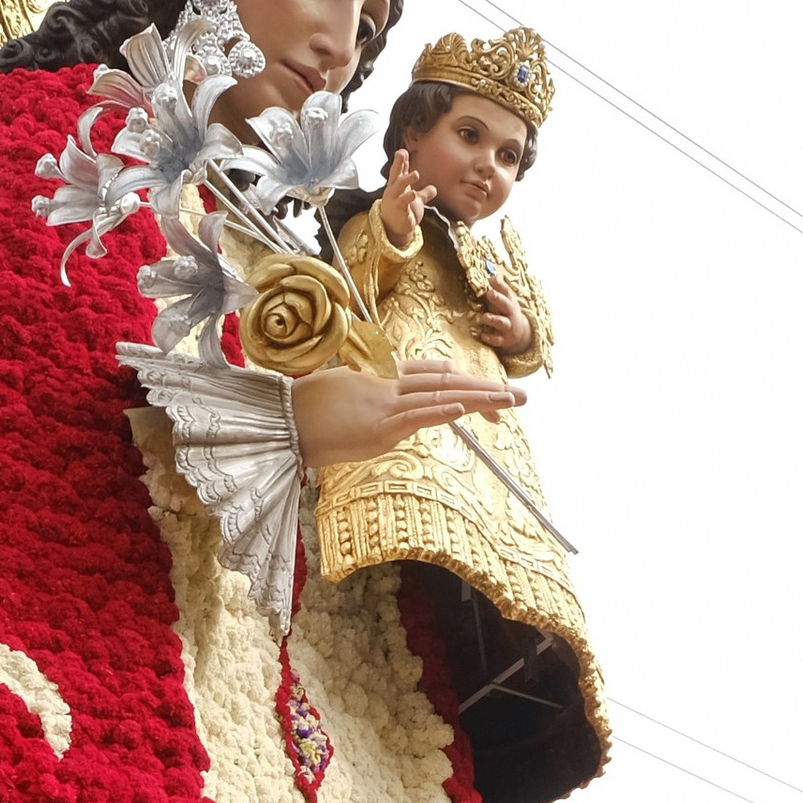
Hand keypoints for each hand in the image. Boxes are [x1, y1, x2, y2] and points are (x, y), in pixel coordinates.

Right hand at [292, 357, 525, 469]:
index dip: (462, 382)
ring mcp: (385, 405)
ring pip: (441, 397)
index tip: (486, 392)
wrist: (283, 420)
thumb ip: (368, 402)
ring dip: (479, 400)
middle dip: (485, 390)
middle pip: (446, 383)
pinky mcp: (378, 426)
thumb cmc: (305, 412)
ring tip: (509, 402)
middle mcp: (389, 387)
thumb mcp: (343, 399)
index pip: (431, 375)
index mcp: (381, 379)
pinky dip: (442, 411)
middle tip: (519, 397)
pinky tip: (465, 410)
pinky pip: (417, 416)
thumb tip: (384, 417)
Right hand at [378, 148, 433, 244]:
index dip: (401, 161)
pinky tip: (413, 193)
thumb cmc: (403, 213)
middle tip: (402, 153)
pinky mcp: (398, 210)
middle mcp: (394, 191)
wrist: (395, 230)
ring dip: (406, 179)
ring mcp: (395, 200)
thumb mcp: (415, 201)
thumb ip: (424, 193)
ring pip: (398, 186)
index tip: (403, 151)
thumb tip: (434, 188)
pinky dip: (407, 197)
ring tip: (415, 174)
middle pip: (395, 174)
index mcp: (397, 186)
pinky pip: (402, 202)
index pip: (399, 171)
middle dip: (398, 163)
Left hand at [476, 277, 531, 355]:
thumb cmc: (507, 313)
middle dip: (498, 299)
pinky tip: (482, 335)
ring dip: (493, 319)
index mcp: (510, 302)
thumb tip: (491, 275)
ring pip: (502, 323)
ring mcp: (508, 327)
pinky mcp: (504, 340)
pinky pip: (497, 340)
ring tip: (484, 317)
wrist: (520, 335)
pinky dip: (490, 338)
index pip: (506, 292)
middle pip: (506, 305)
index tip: (492, 278)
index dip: (500, 285)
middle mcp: (510, 314)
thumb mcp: (505, 301)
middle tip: (489, 293)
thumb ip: (497, 290)